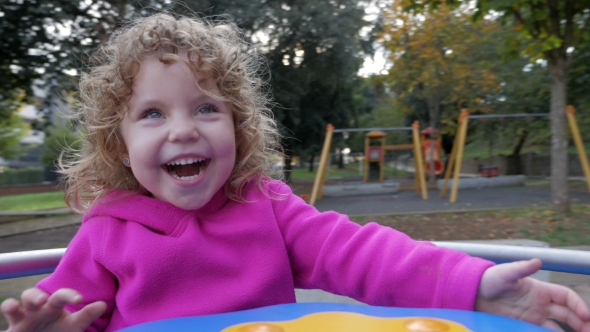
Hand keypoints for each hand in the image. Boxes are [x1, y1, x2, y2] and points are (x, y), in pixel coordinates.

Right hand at [1, 288, 105, 331]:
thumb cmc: (60, 331)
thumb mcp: (74, 326)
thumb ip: (86, 315)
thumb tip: (103, 305)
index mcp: (54, 306)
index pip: (61, 296)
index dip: (70, 295)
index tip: (80, 300)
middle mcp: (37, 309)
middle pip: (33, 294)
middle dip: (35, 296)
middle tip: (42, 301)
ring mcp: (22, 318)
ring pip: (12, 306)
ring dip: (13, 304)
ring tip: (15, 308)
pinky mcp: (12, 330)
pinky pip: (5, 320)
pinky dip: (6, 311)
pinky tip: (8, 318)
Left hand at [475, 259, 589, 330]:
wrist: (474, 292)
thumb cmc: (490, 279)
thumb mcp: (505, 273)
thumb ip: (521, 268)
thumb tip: (537, 261)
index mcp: (540, 289)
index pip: (566, 297)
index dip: (578, 305)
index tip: (585, 316)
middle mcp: (541, 303)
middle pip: (568, 314)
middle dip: (582, 323)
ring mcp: (533, 315)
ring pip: (558, 326)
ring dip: (570, 331)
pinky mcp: (524, 325)